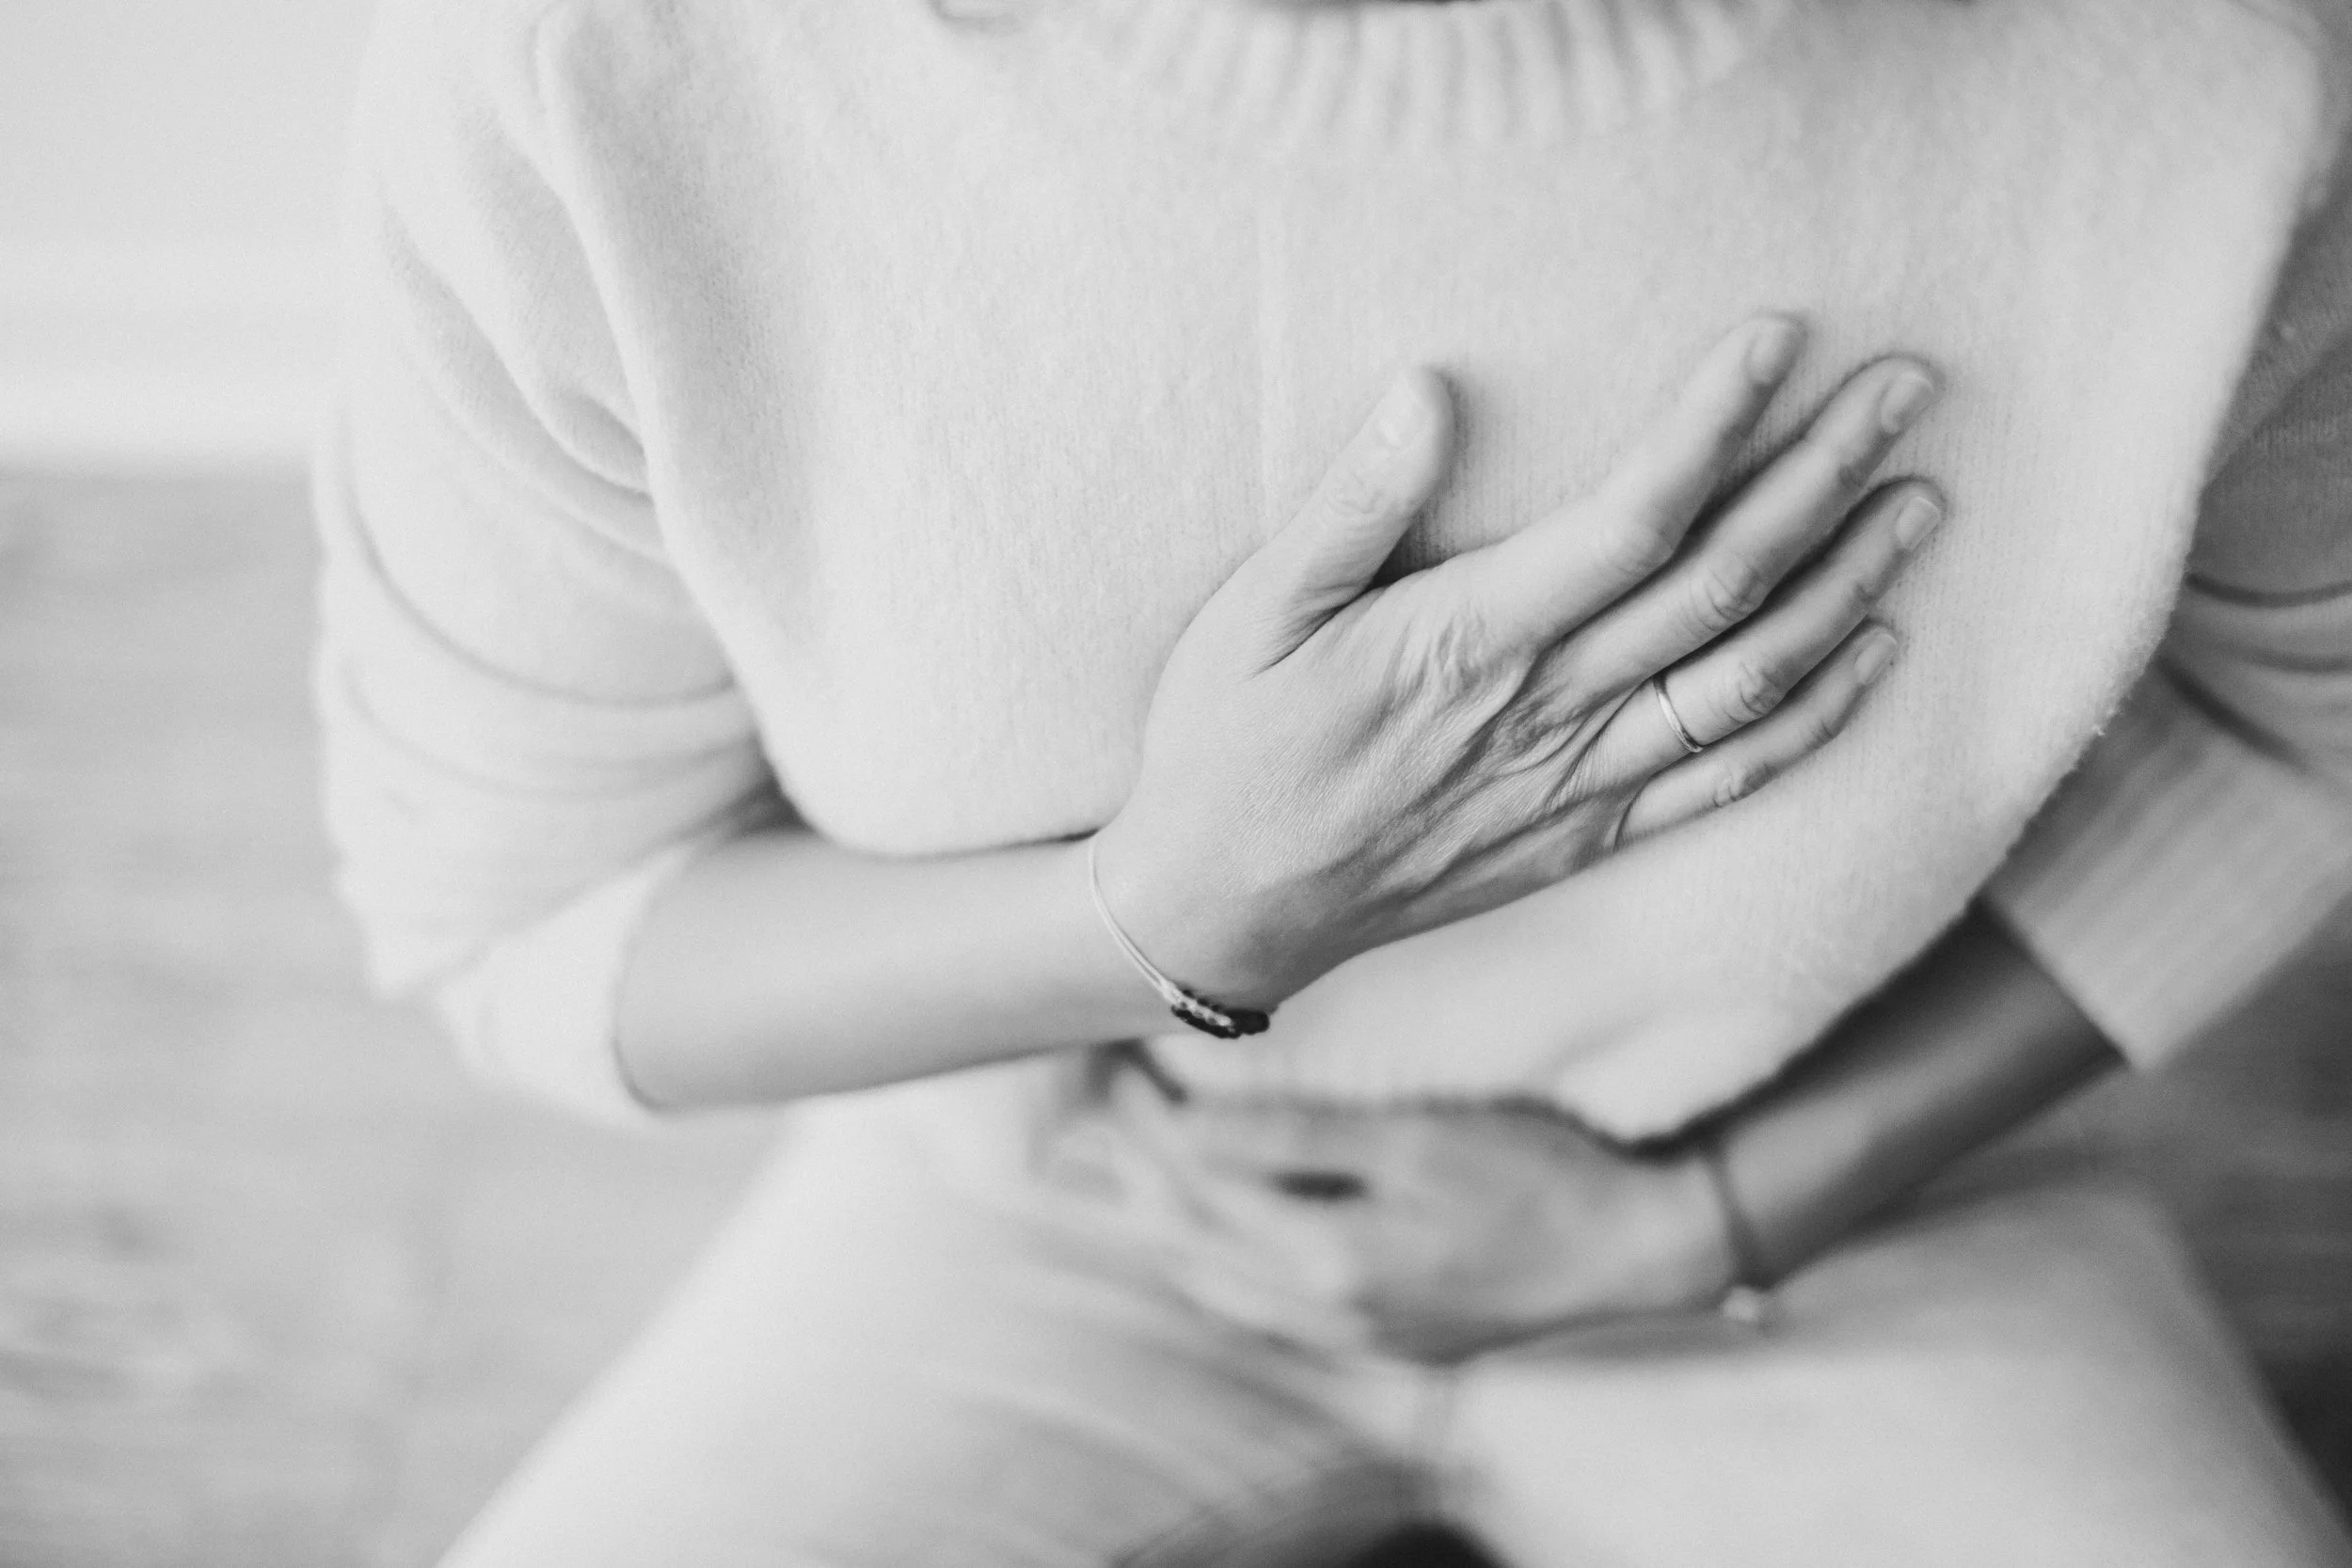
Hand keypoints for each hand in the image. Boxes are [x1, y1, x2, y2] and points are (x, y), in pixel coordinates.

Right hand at [1094, 316, 1945, 1008]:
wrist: (1222, 912)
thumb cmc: (1226, 746)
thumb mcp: (1253, 612)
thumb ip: (1352, 504)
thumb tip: (1431, 389)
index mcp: (1470, 639)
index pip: (1633, 516)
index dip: (1717, 423)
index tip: (1782, 338)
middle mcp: (1548, 711)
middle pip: (1724, 584)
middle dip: (1824, 478)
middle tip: (1907, 390)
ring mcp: (1579, 782)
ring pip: (1751, 680)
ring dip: (1848, 587)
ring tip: (1923, 504)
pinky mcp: (1586, 835)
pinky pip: (1727, 780)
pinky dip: (1814, 719)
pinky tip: (1870, 654)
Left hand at [1106, 1080, 1733, 1363]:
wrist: (1640, 1250)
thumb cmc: (1540, 1174)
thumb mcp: (1416, 1136)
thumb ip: (1295, 1137)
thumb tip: (1185, 1126)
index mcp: (1326, 1257)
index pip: (1193, 1179)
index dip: (1141, 1114)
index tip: (1109, 1054)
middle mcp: (1325, 1312)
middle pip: (1188, 1237)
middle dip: (1133, 1164)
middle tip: (1100, 1094)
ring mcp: (1353, 1335)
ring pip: (1216, 1283)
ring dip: (1165, 1219)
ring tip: (1130, 1154)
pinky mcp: (1383, 1340)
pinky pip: (1262, 1309)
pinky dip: (1217, 1262)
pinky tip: (1214, 1229)